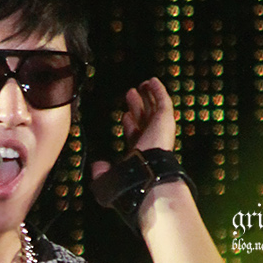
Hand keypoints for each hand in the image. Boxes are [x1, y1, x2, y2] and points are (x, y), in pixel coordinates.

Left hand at [89, 77, 176, 200]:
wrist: (145, 176)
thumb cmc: (129, 181)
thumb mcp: (109, 179)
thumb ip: (102, 173)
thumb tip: (96, 165)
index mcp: (139, 153)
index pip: (135, 135)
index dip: (129, 124)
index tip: (124, 115)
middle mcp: (150, 140)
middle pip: (144, 119)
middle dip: (137, 107)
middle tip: (130, 95)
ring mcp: (159, 129)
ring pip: (154, 108)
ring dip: (148, 96)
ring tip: (142, 85)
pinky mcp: (165, 120)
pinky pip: (163, 101)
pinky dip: (158, 90)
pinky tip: (152, 81)